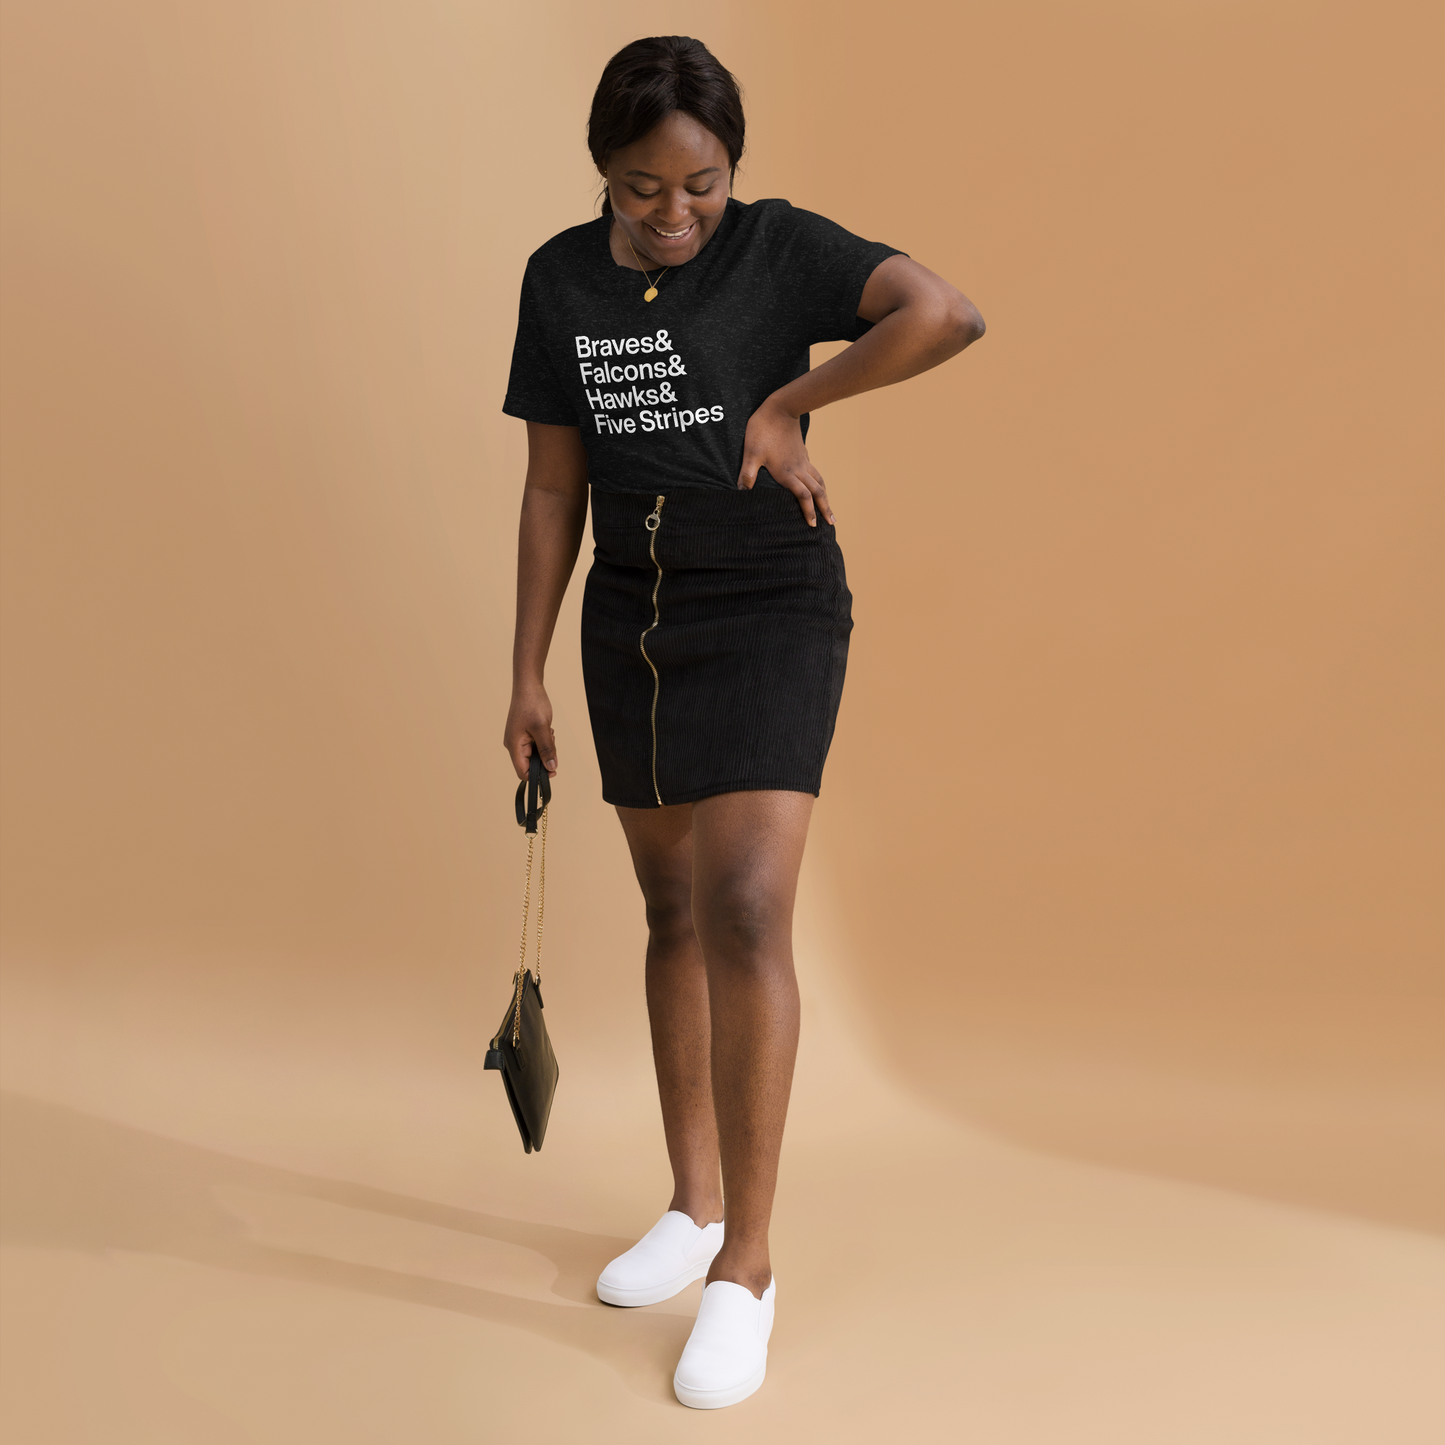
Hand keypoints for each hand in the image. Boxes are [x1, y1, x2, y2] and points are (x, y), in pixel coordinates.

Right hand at [504, 681, 557, 779]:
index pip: (523, 772)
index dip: (538, 775)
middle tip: (551, 741)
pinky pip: (536, 744)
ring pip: (536, 754)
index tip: (553, 769)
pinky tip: (547, 728)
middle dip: (545, 757)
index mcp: (513, 746)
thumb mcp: (542, 728)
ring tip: (548, 731)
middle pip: (531, 764)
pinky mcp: (524, 734)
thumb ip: (547, 749)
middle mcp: (513, 745)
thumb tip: (552, 768)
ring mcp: (518, 739)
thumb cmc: (532, 704)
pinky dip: (544, 740)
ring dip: (546, 747)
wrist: (528, 685)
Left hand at [737, 396, 834, 526]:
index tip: (812, 525)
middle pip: (817, 492)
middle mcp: (799, 469)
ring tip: (830, 509)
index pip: (803, 497)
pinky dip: (819, 484)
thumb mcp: (751, 453)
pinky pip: (815, 473)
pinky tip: (818, 486)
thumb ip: (747, 473)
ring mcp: (803, 461)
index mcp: (787, 473)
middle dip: (824, 508)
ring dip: (825, 496)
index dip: (808, 511)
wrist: (781, 408)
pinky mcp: (803, 453)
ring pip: (819, 482)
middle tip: (831, 523)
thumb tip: (740, 491)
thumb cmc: (763, 430)